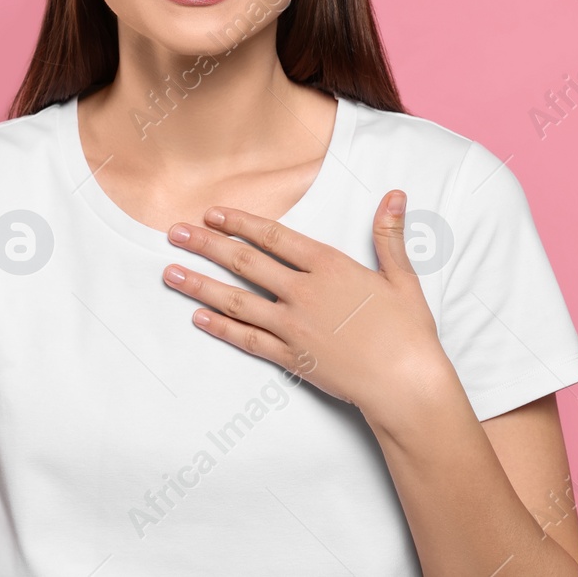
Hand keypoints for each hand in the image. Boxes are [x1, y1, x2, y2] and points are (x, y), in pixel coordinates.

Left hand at [162, 190, 455, 419]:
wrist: (405, 384)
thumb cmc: (408, 331)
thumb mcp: (402, 277)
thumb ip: (389, 235)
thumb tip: (394, 194)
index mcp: (330, 267)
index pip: (275, 237)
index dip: (241, 223)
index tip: (212, 213)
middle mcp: (305, 293)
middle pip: (246, 263)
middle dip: (206, 245)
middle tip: (174, 233)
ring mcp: (294, 327)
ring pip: (237, 301)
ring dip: (200, 285)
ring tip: (169, 272)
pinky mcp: (291, 357)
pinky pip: (248, 339)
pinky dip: (221, 328)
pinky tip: (198, 318)